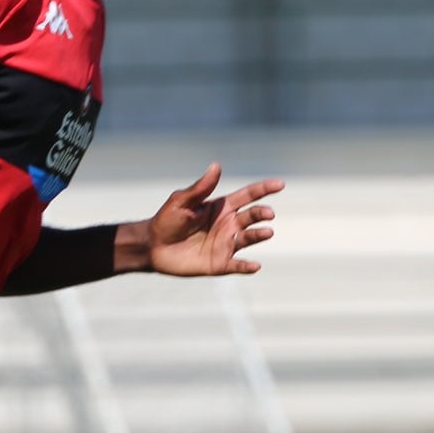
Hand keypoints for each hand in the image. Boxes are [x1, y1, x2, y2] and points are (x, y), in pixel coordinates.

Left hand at [145, 164, 283, 276]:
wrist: (152, 246)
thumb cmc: (167, 220)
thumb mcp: (182, 201)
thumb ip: (200, 188)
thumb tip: (216, 165)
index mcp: (222, 207)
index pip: (248, 196)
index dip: (264, 189)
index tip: (280, 184)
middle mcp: (228, 225)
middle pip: (252, 217)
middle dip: (262, 214)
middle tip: (269, 213)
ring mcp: (225, 244)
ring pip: (248, 239)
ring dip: (259, 235)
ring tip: (268, 231)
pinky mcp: (219, 264)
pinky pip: (236, 265)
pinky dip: (246, 267)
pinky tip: (255, 266)